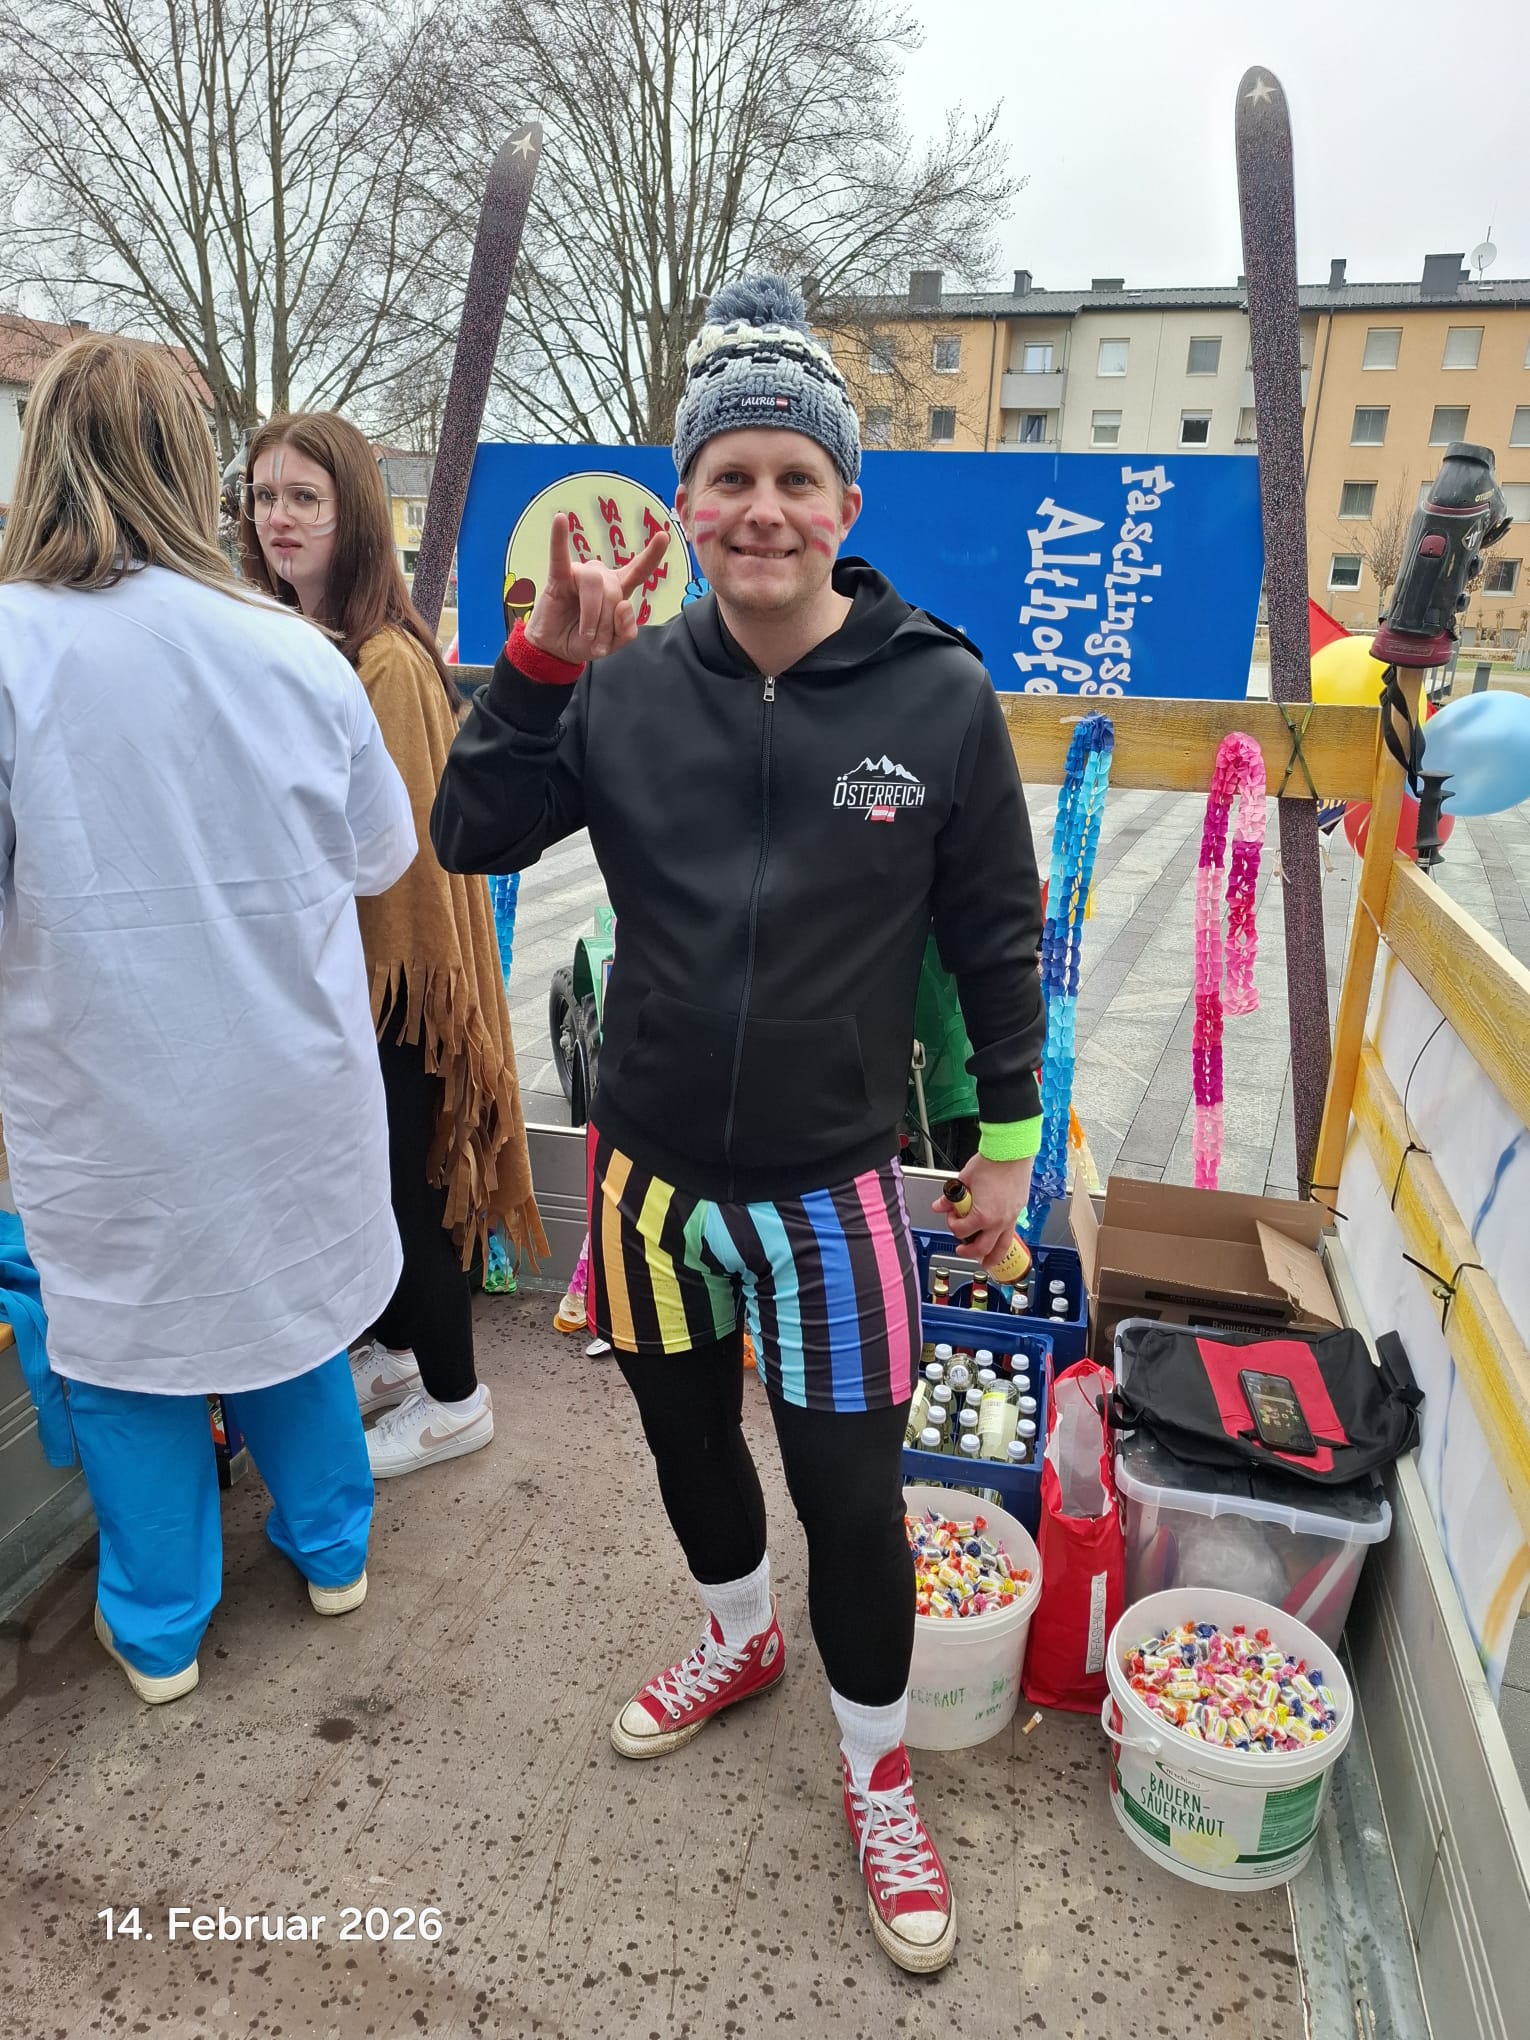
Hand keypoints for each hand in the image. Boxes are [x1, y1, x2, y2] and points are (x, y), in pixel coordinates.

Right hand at [524, 513, 671, 664]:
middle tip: (596, 642)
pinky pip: (559, 555)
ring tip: (585, 634)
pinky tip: (559, 520)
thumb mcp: (613, 644)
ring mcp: (580, 575)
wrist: (555, 651)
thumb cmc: (584, 641)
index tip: (663, 536)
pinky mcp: (558, 577)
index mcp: (618, 588)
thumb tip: (625, 604)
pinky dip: (559, 538)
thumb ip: (627, 631)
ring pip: (595, 585)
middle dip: (606, 623)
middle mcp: (601, 577)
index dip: (652, 554)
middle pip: (614, 592)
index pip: (639, 569)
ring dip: (592, 617)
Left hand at [933, 1155, 1033, 1264]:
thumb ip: (950, 1197)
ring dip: (993, 1257)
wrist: (1011, 1151)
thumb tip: (939, 1205)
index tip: (952, 1216)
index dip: (953, 1225)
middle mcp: (999, 1221)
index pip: (962, 1231)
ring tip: (987, 1263)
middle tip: (962, 1252)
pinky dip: (1004, 1241)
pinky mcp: (1019, 1210)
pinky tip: (1000, 1241)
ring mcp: (1011, 1217)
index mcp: (983, 1215)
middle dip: (970, 1252)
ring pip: (1003, 1246)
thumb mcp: (963, 1180)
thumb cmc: (991, 1162)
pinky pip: (1012, 1233)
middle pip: (983, 1248)